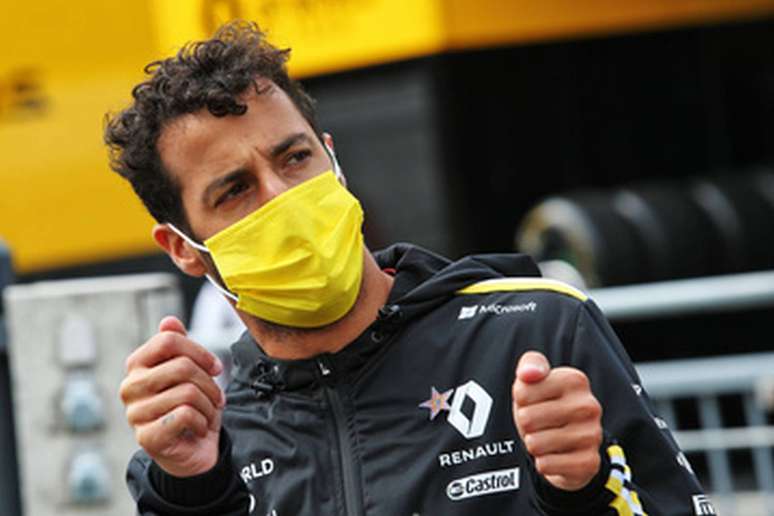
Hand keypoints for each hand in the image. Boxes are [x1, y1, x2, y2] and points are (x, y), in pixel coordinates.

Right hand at [120, 316, 224, 476]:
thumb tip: (169, 321)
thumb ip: (177, 345)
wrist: (193, 449)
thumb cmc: (191, 406)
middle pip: (181, 366)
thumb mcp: (189, 371)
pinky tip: (198, 427)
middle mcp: (130, 387)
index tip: (215, 367)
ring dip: (208, 404)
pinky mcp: (146, 437)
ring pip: (187, 392)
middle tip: (216, 397)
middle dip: (209, 382)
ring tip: (207, 413)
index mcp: (137, 365)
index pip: (169, 340)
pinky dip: (202, 421)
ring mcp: (135, 413)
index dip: (200, 351)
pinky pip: (185, 414)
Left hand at [512, 351, 602, 490]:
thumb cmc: (545, 406)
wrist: (569, 443)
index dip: (521, 400)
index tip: (535, 400)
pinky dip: (543, 463)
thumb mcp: (534, 380)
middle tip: (539, 423)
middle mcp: (589, 406)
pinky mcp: (589, 461)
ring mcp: (592, 435)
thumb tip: (529, 373)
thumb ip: (530, 365)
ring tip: (547, 437)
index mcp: (575, 380)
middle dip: (526, 424)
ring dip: (534, 444)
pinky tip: (555, 454)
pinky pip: (546, 465)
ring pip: (535, 443)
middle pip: (527, 419)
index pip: (522, 393)